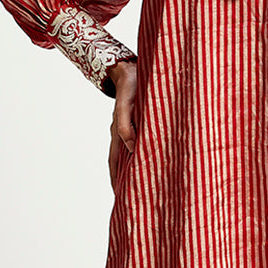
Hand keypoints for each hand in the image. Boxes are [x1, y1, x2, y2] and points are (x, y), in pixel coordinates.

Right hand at [107, 61, 138, 191]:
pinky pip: (139, 144)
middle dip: (125, 182)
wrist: (132, 67)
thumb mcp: (128, 104)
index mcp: (117, 131)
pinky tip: (152, 162)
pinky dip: (142, 157)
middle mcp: (122, 133)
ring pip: (130, 155)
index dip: (116, 181)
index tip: (120, 197)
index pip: (115, 164)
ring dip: (134, 171)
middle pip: (121, 164)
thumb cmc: (132, 83)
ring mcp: (130, 128)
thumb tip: (133, 148)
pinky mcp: (139, 122)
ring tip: (143, 187)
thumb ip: (126, 125)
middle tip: (133, 200)